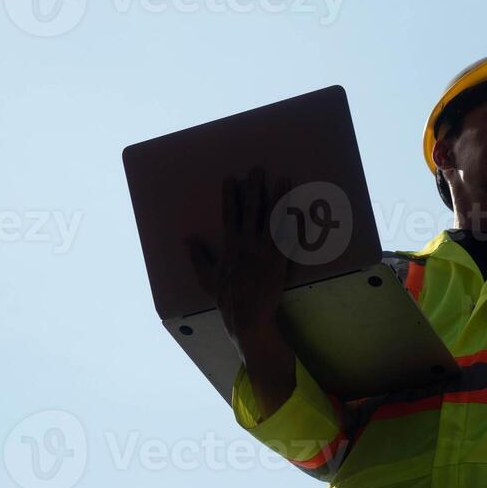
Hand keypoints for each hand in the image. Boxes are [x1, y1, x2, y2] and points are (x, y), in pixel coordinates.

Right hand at [187, 166, 292, 351]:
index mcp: (229, 246)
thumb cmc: (227, 299)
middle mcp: (246, 245)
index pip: (229, 214)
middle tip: (258, 169)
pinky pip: (288, 238)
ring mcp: (264, 253)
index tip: (231, 178)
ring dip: (278, 198)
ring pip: (272, 219)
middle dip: (254, 188)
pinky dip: (294, 223)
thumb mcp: (206, 277)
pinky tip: (299, 208)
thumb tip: (187, 239)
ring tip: (283, 179)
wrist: (247, 318)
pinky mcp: (279, 262)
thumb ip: (198, 256)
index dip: (230, 195)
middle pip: (251, 210)